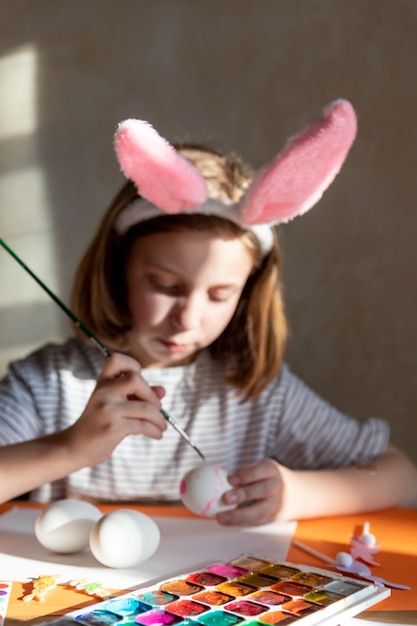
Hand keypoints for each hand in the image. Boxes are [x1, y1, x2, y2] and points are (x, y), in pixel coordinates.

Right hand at [62, 352, 166, 467]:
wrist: (75, 447)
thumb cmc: (98, 424)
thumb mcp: (115, 404)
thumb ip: (137, 395)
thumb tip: (162, 390)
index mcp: (102, 383)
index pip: (117, 359)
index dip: (133, 366)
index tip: (142, 384)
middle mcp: (103, 392)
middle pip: (135, 380)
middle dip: (152, 396)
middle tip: (156, 408)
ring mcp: (107, 409)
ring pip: (145, 407)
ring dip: (159, 418)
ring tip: (161, 426)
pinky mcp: (112, 427)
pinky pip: (143, 425)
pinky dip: (155, 430)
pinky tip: (156, 434)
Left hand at [216, 458, 286, 525]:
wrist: (294, 494)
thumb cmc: (268, 479)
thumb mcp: (261, 470)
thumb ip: (245, 474)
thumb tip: (218, 480)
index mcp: (272, 470)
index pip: (262, 470)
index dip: (247, 475)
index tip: (230, 479)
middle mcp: (277, 486)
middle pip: (264, 490)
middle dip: (244, 494)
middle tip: (225, 499)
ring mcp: (277, 504)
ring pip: (260, 511)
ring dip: (239, 515)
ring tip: (221, 517)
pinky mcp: (273, 519)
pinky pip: (257, 522)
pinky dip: (241, 522)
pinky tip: (228, 521)